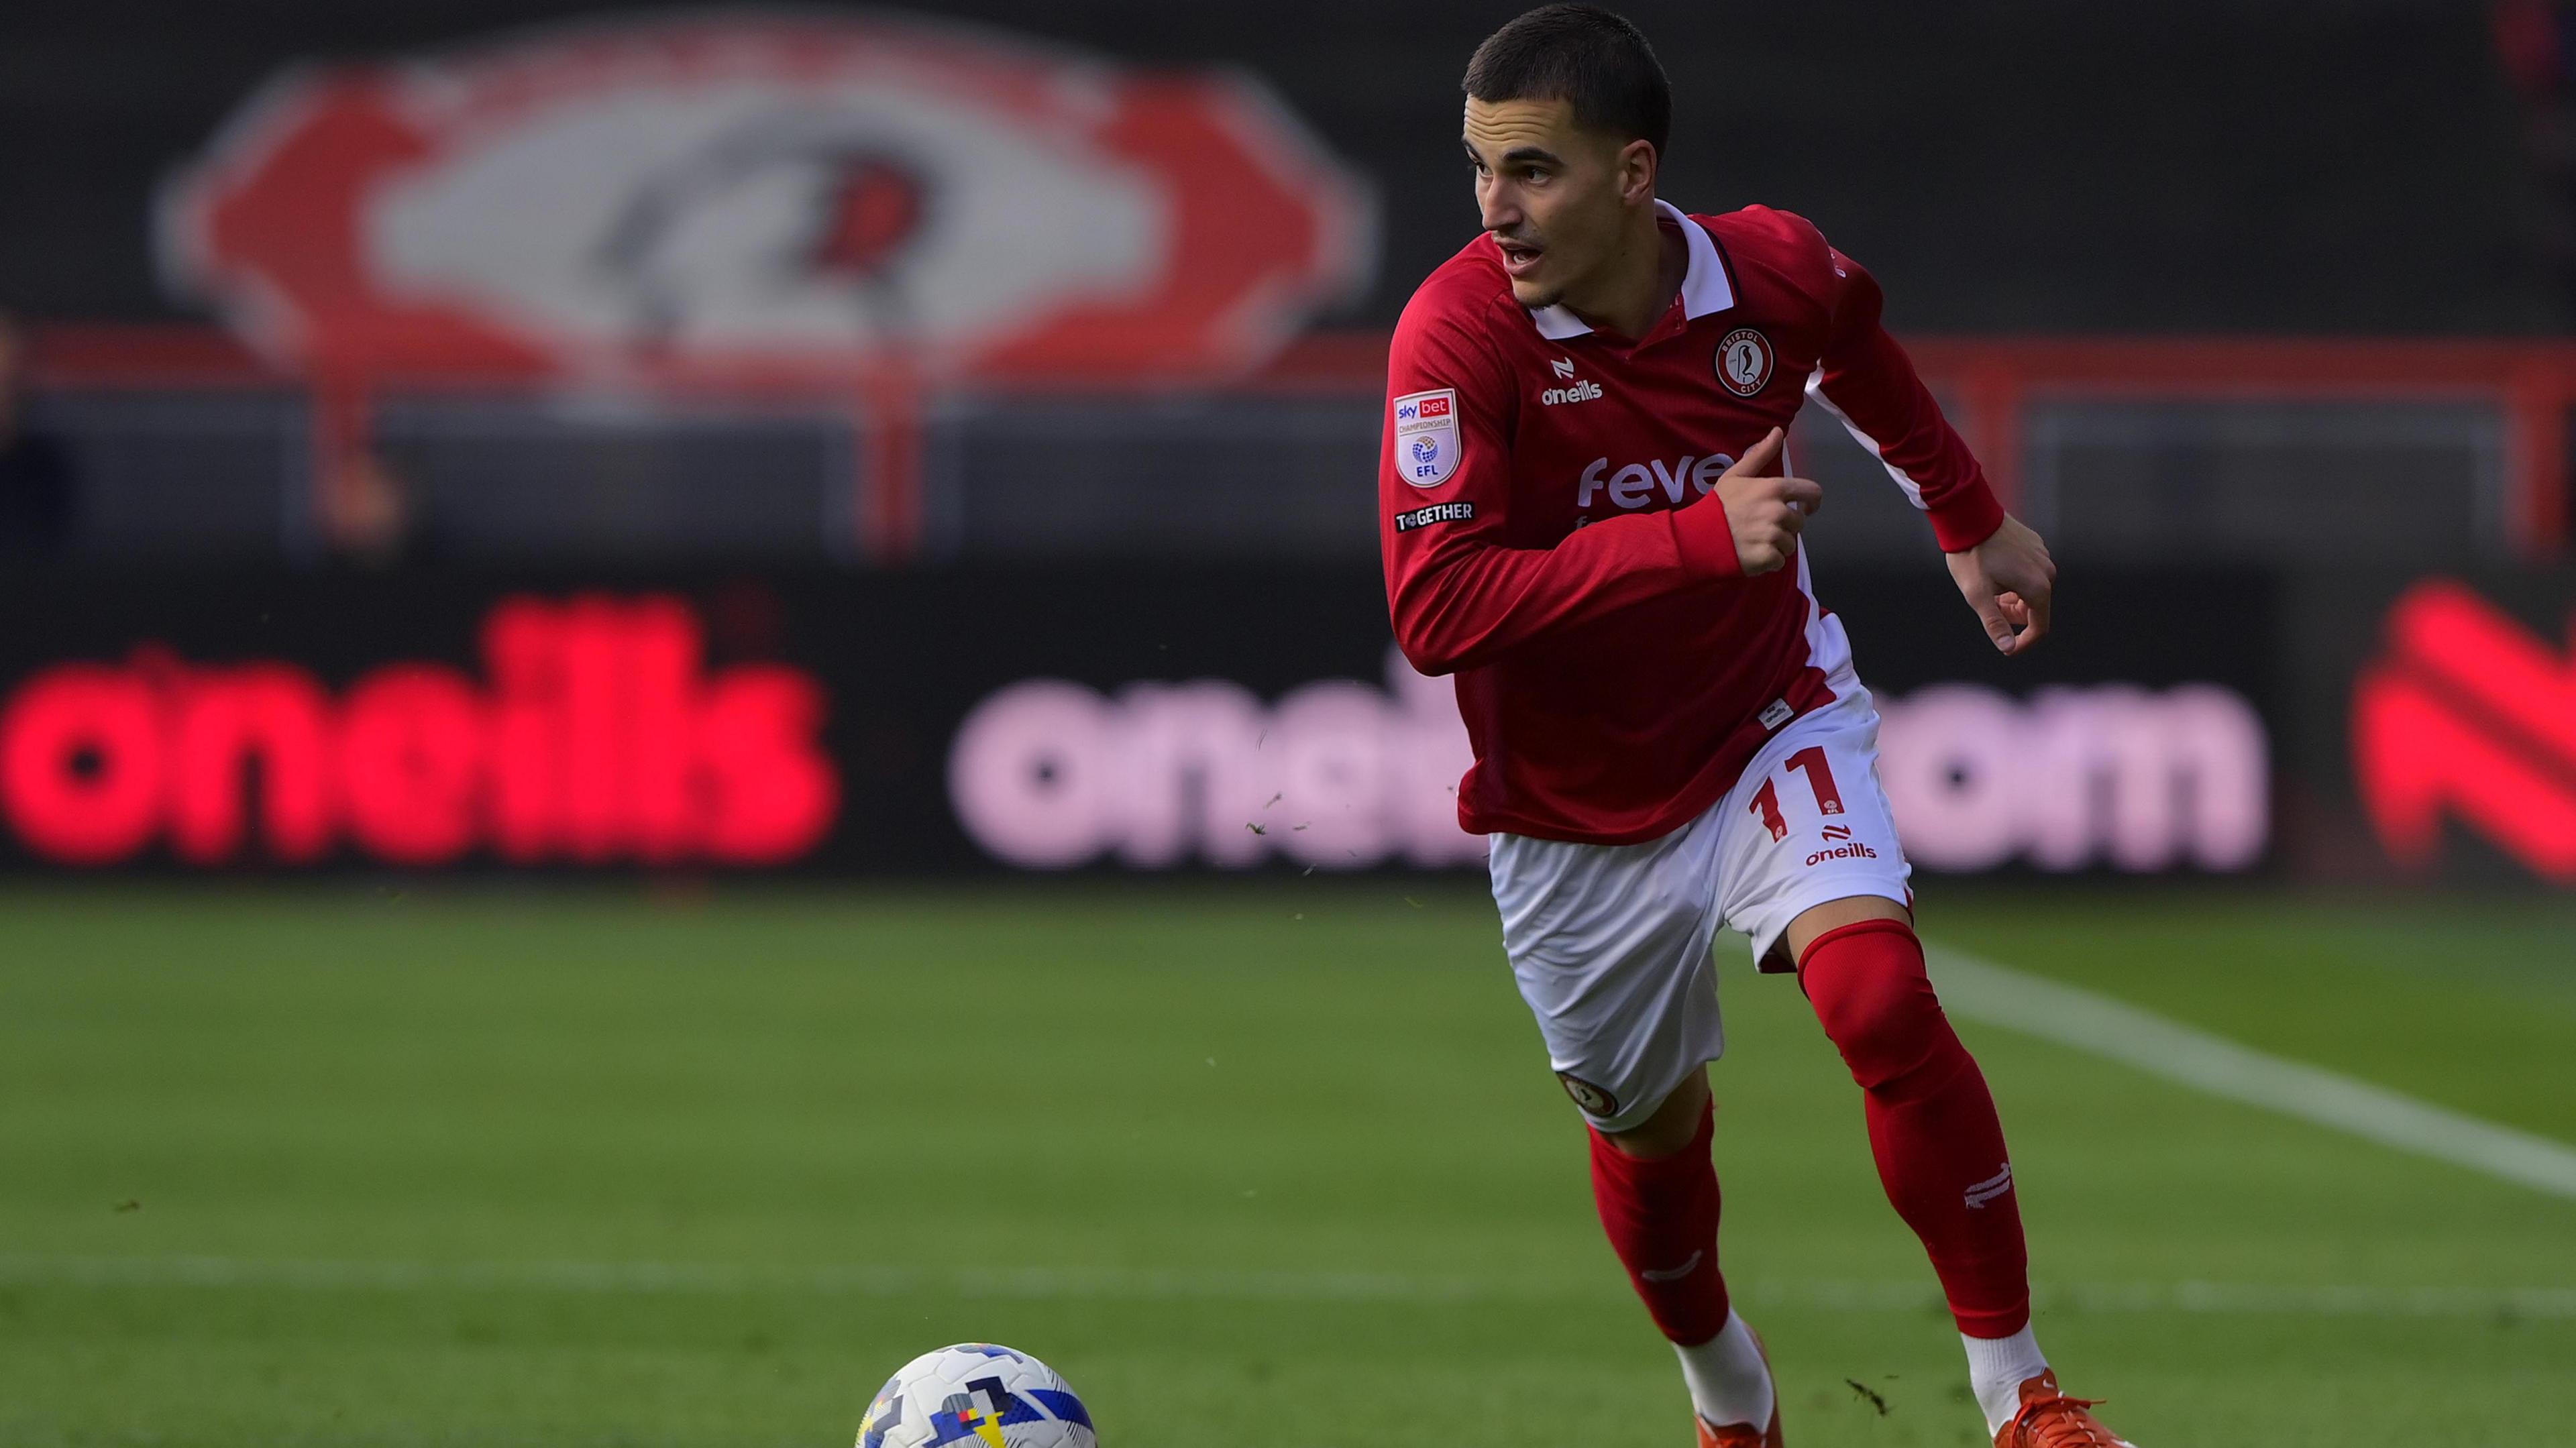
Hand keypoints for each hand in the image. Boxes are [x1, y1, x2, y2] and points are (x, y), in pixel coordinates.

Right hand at [1716, 428, 1822, 575]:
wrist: (1698, 537)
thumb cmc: (1718, 505)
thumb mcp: (1736, 475)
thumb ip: (1760, 454)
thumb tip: (1778, 431)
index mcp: (1775, 489)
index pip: (1812, 493)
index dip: (1811, 502)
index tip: (1803, 508)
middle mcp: (1778, 512)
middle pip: (1799, 523)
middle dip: (1785, 526)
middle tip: (1762, 527)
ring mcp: (1774, 536)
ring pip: (1790, 544)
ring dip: (1777, 545)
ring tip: (1755, 541)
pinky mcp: (1768, 558)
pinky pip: (1780, 561)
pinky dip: (1769, 561)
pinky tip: (1752, 553)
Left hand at [1946, 513, 2054, 653]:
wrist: (1969, 516)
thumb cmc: (1971, 557)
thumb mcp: (1977, 595)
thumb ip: (1994, 623)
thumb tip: (2008, 648)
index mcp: (2038, 588)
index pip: (2039, 627)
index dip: (2024, 643)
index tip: (2006, 649)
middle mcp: (2047, 572)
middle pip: (2034, 608)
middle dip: (2012, 615)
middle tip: (1988, 605)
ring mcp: (2043, 556)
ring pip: (2031, 590)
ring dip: (2011, 596)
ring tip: (1988, 585)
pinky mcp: (2036, 545)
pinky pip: (2029, 572)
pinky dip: (2014, 579)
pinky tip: (1994, 569)